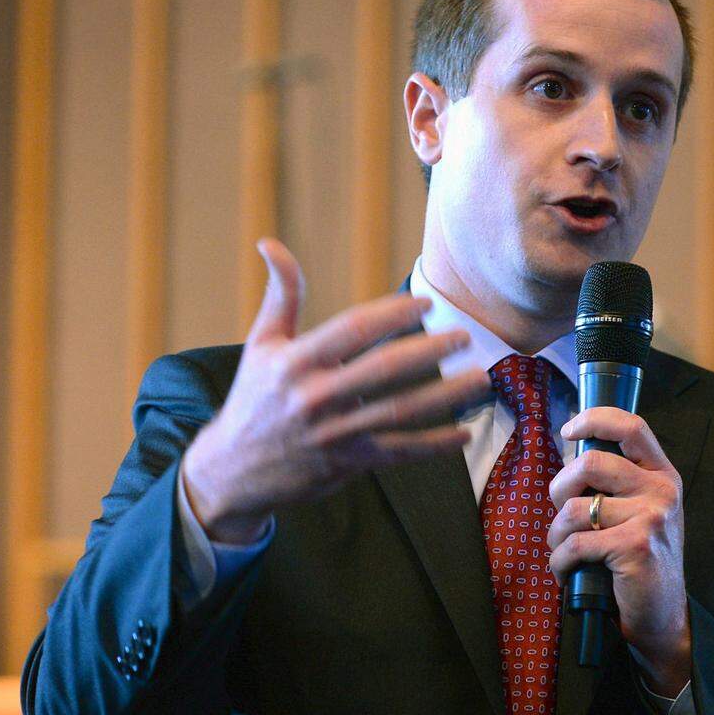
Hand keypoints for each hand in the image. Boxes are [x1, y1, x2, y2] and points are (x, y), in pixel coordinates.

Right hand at [183, 239, 489, 543]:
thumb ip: (280, 295)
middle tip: (465, 335)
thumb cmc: (253, 398)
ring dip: (445, 395)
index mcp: (295, 362)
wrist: (232, 471)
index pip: (353, 329)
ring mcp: (334, 433)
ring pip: (400, 411)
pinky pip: (399, 452)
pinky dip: (435, 446)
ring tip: (481, 379)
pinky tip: (466, 433)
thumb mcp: (261, 344)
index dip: (393, 313)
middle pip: (383, 369)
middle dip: (430, 349)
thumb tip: (270, 243)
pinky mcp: (348, 464)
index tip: (427, 302)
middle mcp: (315, 397)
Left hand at [546, 408, 690, 695]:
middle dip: (559, 488)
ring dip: (556, 534)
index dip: (595, 419)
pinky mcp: (634, 547)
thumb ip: (617, 482)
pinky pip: (575, 543)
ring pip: (575, 508)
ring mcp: (651, 518)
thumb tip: (572, 453)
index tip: (568, 429)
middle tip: (561, 514)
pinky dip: (560, 561)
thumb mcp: (640, 512)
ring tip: (563, 550)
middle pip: (590, 463)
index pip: (632, 426)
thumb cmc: (640, 561)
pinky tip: (566, 571)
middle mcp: (662, 491)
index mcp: (662, 475)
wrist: (662, 617)